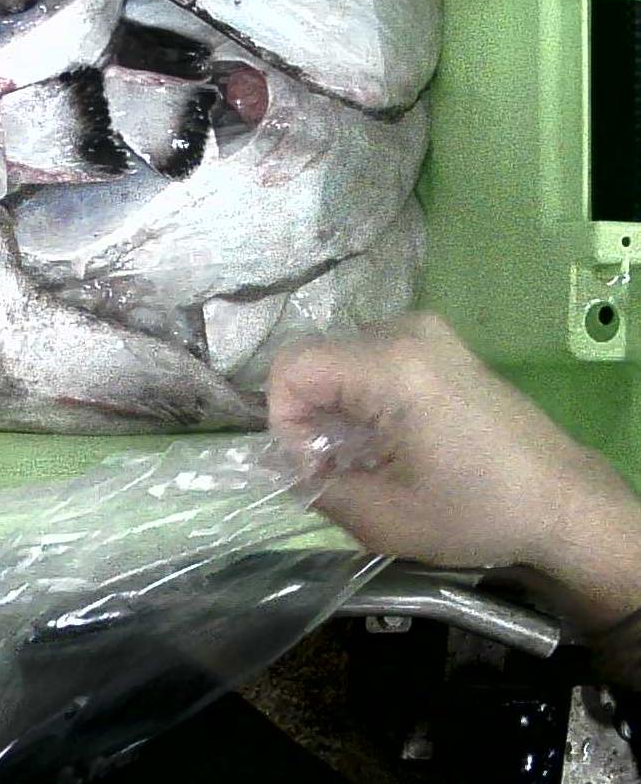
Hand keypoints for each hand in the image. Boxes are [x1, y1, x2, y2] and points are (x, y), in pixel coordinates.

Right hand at [267, 313, 640, 628]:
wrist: (566, 504)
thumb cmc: (478, 511)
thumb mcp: (383, 519)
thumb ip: (315, 488)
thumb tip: (285, 469)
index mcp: (392, 366)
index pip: (291, 368)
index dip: (285, 422)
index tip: (315, 468)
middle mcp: (406, 332)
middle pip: (315, 361)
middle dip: (311, 418)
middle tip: (338, 469)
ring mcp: (427, 333)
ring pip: (340, 360)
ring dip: (337, 409)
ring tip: (365, 457)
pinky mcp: (441, 345)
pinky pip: (372, 359)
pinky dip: (364, 398)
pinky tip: (391, 440)